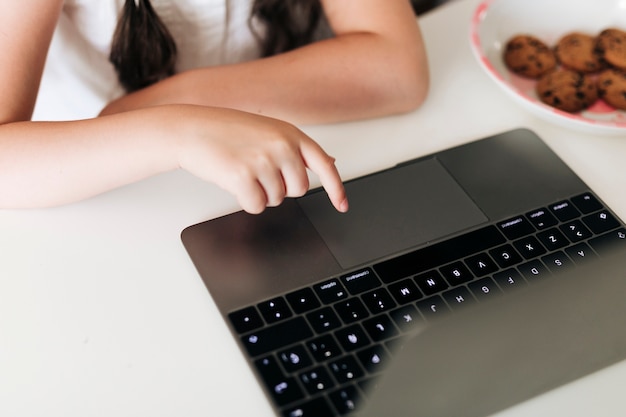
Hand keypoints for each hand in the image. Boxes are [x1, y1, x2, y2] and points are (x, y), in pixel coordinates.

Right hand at [173, 106, 348, 213]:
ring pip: (276, 200)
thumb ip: (299, 148)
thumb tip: (331, 162)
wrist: (190, 129)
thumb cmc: (226, 131)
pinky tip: (234, 182)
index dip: (335, 188)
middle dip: (280, 188)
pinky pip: (257, 206)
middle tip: (258, 172)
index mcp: (290, 134)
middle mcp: (281, 146)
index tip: (342, 205)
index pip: (324, 165)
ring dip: (259, 193)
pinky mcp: (244, 177)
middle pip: (298, 190)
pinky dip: (246, 201)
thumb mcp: (269, 131)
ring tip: (242, 170)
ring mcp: (263, 161)